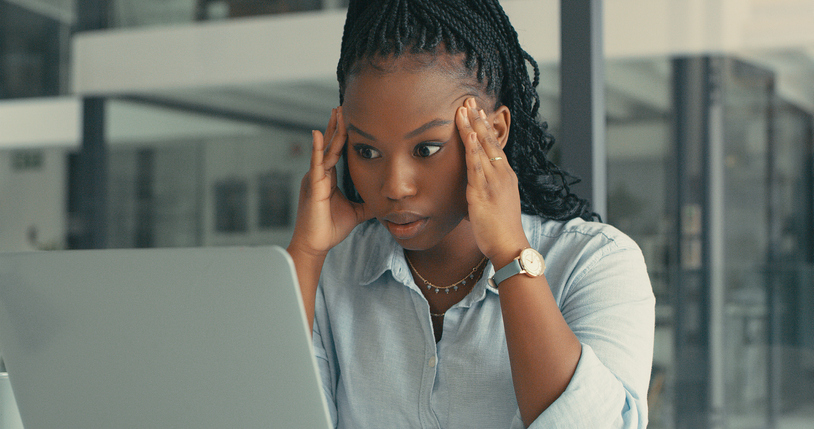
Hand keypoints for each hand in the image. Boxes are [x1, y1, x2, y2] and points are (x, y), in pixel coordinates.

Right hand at [289, 107, 371, 257]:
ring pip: (325, 149)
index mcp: (328, 178)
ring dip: (331, 130)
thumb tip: (385, 198)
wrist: (315, 245)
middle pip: (329, 145)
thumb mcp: (356, 211)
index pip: (336, 151)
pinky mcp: (312, 186)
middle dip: (336, 126)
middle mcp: (319, 174)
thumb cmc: (330, 229)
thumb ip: (368, 202)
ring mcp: (315, 178)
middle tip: (342, 106)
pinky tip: (316, 133)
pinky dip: (316, 148)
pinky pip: (315, 163)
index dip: (342, 136)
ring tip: (336, 112)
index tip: (349, 119)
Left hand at [456, 98, 528, 267]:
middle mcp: (502, 174)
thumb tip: (476, 186)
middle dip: (478, 119)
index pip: (495, 145)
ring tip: (464, 108)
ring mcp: (494, 182)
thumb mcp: (497, 204)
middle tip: (469, 100)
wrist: (510, 246)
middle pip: (489, 141)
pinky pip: (477, 166)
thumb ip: (488, 190)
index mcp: (506, 176)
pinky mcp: (484, 192)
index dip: (485, 127)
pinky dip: (472, 148)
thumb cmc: (501, 230)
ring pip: (482, 148)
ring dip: (472, 126)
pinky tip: (467, 133)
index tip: (477, 111)